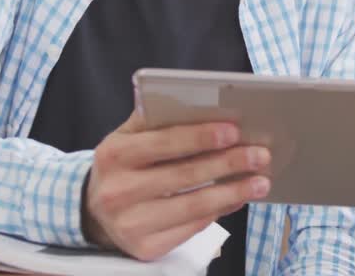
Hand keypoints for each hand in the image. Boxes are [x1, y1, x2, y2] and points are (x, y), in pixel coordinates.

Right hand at [83, 109, 270, 259]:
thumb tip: (208, 105)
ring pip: (193, 206)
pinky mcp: (145, 248)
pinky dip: (220, 211)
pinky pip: (192, 228)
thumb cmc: (124, 165)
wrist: (93, 211)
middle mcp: (117, 192)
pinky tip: (238, 198)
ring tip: (261, 181)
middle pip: (184, 175)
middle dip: (228, 163)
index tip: (234, 130)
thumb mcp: (129, 137)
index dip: (201, 136)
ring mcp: (130, 224)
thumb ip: (159, 119)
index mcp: (114, 154)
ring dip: (233, 192)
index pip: (163, 142)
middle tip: (261, 155)